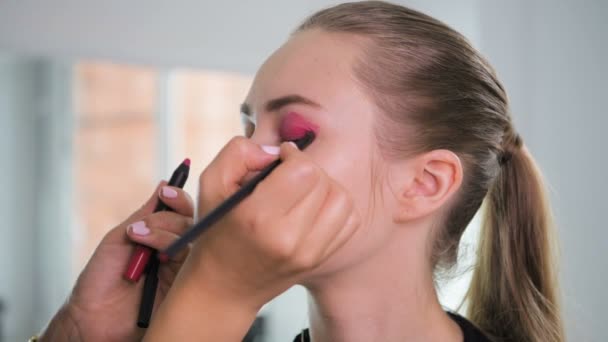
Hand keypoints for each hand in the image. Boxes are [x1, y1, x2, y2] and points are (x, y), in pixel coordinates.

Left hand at [40, 182, 193, 341]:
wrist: (92, 317)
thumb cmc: (100, 280)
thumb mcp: (120, 238)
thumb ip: (145, 214)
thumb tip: (164, 185)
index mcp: (158, 237)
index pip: (179, 212)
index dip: (177, 199)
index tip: (167, 193)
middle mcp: (172, 250)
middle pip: (190, 222)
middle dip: (169, 217)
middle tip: (144, 226)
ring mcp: (180, 268)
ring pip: (191, 239)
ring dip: (165, 234)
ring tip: (139, 241)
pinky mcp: (184, 286)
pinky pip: (191, 263)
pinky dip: (174, 252)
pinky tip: (158, 257)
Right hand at [145, 137, 359, 340]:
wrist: (224, 286)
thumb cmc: (216, 230)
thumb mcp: (211, 183)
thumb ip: (239, 152)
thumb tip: (276, 151)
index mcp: (258, 217)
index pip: (303, 170)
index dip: (294, 155)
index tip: (281, 159)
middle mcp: (287, 238)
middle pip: (323, 181)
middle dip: (307, 169)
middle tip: (288, 175)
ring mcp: (308, 253)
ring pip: (342, 198)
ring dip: (325, 186)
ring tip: (303, 191)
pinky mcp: (320, 260)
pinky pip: (349, 220)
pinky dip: (335, 207)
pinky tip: (313, 208)